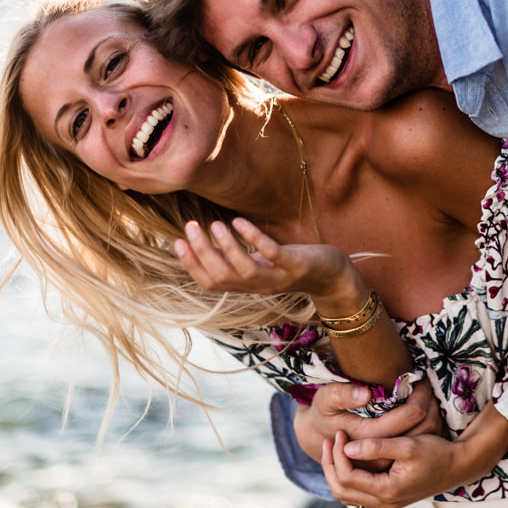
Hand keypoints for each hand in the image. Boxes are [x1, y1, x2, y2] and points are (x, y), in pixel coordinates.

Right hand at [175, 217, 360, 310]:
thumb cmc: (289, 264)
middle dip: (202, 253)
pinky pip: (272, 254)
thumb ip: (233, 259)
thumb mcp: (258, 263)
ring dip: (227, 247)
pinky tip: (241, 221)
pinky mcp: (295, 265)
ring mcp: (277, 277)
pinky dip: (255, 239)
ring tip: (215, 224)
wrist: (331, 275)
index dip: (192, 265)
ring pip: (244, 269)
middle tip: (190, 226)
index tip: (176, 242)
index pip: (210, 283)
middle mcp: (258, 285)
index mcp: (246, 286)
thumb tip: (201, 245)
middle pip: (222, 276)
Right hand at [294, 380, 443, 470]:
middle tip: (426, 384)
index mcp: (370, 436)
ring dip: (433, 413)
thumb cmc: (323, 414)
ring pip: (428, 435)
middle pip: (425, 426)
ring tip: (427, 395)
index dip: (419, 393)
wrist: (319, 438)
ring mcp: (391, 459)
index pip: (411, 414)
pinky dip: (428, 424)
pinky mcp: (394, 461)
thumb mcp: (325, 400)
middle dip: (430, 402)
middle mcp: (384, 453)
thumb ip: (341, 395)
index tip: (418, 377)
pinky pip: (422, 441)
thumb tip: (366, 393)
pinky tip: (423, 409)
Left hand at [321, 404, 507, 507]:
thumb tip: (348, 447)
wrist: (459, 465)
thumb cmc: (437, 452)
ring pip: (348, 495)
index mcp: (387, 491)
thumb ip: (377, 446)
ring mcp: (387, 503)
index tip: (340, 433)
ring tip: (336, 447)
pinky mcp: (390, 498)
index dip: (337, 455)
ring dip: (337, 472)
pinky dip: (349, 477)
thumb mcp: (408, 445)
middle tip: (330, 441)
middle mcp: (384, 503)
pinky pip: (359, 493)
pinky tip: (351, 457)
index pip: (347, 477)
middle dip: (330, 465)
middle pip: (341, 491)